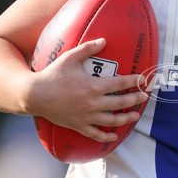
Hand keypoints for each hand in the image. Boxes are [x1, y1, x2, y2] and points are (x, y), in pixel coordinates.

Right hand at [28, 38, 148, 141]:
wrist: (34, 95)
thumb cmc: (52, 75)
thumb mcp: (70, 58)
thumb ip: (88, 49)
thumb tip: (104, 40)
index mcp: (92, 86)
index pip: (119, 84)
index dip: (134, 82)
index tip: (143, 80)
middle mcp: (92, 103)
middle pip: (120, 103)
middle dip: (135, 99)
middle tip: (144, 96)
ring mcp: (86, 117)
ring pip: (112, 120)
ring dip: (126, 118)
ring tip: (135, 115)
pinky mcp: (79, 126)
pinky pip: (96, 134)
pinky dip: (106, 136)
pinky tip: (114, 136)